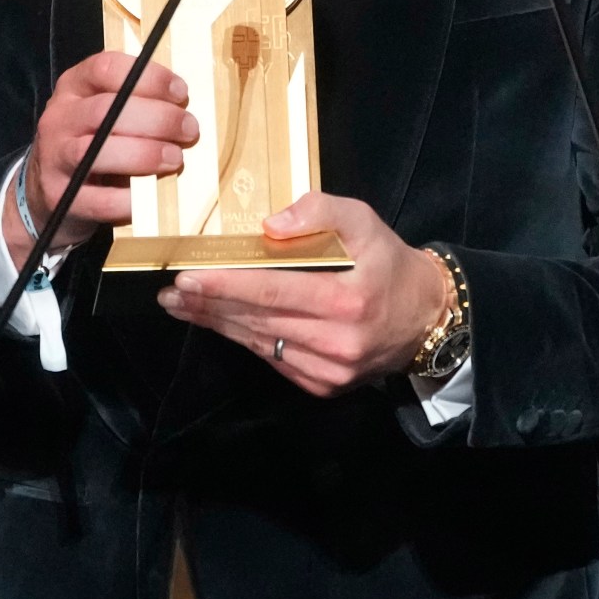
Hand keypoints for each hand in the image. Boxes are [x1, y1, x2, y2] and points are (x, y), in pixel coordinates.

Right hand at [4, 51, 197, 263]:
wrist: (54, 194)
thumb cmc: (96, 144)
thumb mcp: (108, 114)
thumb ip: (139, 103)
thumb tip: (189, 110)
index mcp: (75, 87)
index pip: (105, 68)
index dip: (149, 78)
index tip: (181, 93)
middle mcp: (60, 118)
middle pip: (105, 110)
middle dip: (156, 118)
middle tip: (189, 129)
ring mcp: (55, 158)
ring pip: (95, 151)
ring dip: (144, 154)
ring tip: (175, 158)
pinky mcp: (61, 198)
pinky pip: (99, 200)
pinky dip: (131, 199)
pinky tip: (153, 197)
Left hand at [155, 192, 453, 396]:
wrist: (427, 318)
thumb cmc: (389, 263)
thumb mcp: (365, 220)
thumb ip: (321, 211)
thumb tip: (270, 225)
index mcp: (348, 300)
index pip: (273, 290)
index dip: (226, 285)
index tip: (187, 277)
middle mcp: (337, 342)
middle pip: (258, 321)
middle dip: (210, 305)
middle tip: (171, 291)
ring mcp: (330, 370)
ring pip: (261, 344)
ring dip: (218, 324)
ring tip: (183, 306)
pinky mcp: (324, 386)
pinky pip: (275, 361)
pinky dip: (246, 340)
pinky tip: (221, 323)